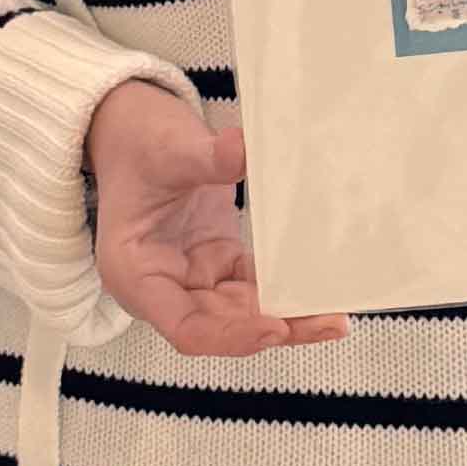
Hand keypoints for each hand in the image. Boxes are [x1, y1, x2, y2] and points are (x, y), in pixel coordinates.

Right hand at [84, 79, 349, 357]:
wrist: (132, 130)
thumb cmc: (137, 145)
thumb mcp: (168, 148)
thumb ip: (205, 157)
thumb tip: (241, 150)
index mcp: (137, 274)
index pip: (186, 327)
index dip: (231, 335)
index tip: (275, 326)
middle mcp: (164, 286)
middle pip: (222, 327)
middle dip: (274, 328)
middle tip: (327, 321)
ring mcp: (192, 275)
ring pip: (243, 314)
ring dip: (287, 317)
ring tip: (334, 316)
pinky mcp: (216, 261)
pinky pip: (253, 286)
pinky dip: (283, 289)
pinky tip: (318, 290)